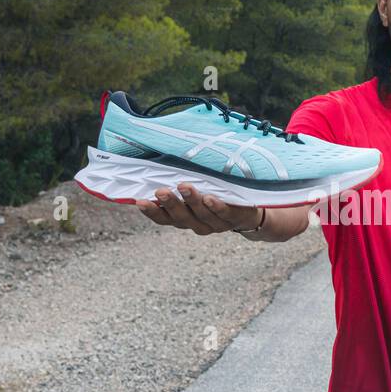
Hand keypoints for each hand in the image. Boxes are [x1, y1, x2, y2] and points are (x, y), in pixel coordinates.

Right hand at [136, 183, 260, 235]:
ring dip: (192, 201)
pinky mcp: (235, 217)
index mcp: (185, 219)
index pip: (165, 218)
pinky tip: (209, 198)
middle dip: (171, 204)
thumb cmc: (216, 196)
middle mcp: (199, 224)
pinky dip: (215, 206)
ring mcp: (217, 223)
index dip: (152, 212)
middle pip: (182, 218)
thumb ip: (179, 187)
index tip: (140, 200)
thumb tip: (155, 166)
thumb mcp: (197, 191)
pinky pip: (224, 213)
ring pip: (202, 214)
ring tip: (184, 186)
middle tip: (160, 191)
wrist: (250, 213)